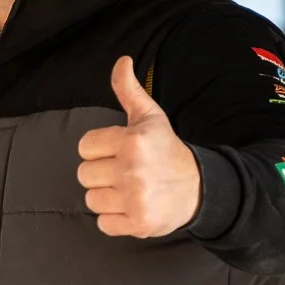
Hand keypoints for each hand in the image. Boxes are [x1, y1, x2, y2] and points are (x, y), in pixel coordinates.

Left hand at [76, 56, 201, 237]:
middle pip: (84, 174)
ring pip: (91, 200)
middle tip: (125, 172)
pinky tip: (132, 207)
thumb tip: (121, 60)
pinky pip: (103, 223)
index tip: (119, 152)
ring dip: (107, 197)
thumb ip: (128, 90)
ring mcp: (136, 199)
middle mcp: (133, 170)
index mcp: (133, 141)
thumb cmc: (166, 150)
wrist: (199, 189)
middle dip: (101, 173)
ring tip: (129, 190)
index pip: (85, 147)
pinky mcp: (138, 224)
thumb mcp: (150, 117)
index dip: (100, 150)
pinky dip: (115, 219)